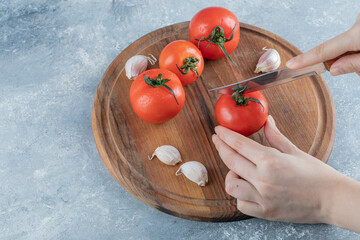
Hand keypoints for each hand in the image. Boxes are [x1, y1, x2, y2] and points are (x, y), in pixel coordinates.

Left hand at [212, 116, 359, 232]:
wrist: (332, 199)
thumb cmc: (316, 174)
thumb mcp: (294, 151)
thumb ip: (275, 136)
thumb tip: (266, 121)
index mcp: (271, 161)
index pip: (239, 145)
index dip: (226, 136)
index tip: (218, 130)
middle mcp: (263, 180)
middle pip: (230, 160)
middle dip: (220, 147)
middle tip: (217, 140)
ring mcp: (262, 198)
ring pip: (231, 185)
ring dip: (230, 174)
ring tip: (238, 169)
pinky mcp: (265, 212)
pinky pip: (241, 204)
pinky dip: (240, 195)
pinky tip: (246, 188)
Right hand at [286, 14, 359, 75]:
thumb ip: (352, 65)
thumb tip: (334, 69)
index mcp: (357, 35)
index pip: (324, 51)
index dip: (306, 59)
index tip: (291, 64)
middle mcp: (357, 24)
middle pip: (338, 49)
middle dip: (344, 61)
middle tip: (359, 68)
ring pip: (348, 46)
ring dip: (354, 55)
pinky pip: (355, 40)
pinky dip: (358, 48)